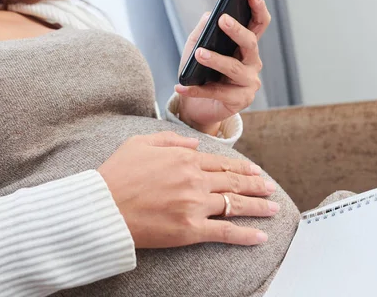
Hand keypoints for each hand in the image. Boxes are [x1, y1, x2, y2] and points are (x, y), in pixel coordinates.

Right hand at [97, 131, 278, 248]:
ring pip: (234, 204)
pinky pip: (224, 232)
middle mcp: (194, 180)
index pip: (220, 162)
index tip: (253, 170)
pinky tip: (260, 236)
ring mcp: (194, 205)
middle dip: (255, 184)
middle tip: (269, 188)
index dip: (240, 166)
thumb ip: (169, 140)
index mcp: (183, 159)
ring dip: (257, 206)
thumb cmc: (116, 174)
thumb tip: (194, 145)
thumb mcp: (139, 143)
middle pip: (232, 181)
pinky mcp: (190, 230)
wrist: (103, 206)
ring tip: (273, 208)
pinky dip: (245, 235)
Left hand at [175, 0, 270, 134]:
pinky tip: (181, 86)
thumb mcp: (195, 49)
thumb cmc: (199, 74)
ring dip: (216, 60)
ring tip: (199, 54)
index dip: (258, 8)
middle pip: (250, 43)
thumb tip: (208, 15)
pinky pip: (217, 93)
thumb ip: (202, 32)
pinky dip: (196, 90)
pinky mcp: (239, 101)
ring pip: (234, 67)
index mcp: (246, 47)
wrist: (196, 107)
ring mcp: (249, 83)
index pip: (258, 24)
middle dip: (236, 30)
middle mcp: (252, 63)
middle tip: (222, 19)